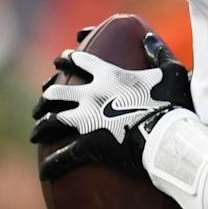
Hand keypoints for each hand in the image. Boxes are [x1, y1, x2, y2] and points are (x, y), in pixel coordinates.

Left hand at [29, 31, 191, 180]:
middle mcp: (90, 95)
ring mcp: (85, 120)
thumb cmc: (172, 105)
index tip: (60, 61)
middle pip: (57, 92)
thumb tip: (147, 37)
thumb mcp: (171, 72)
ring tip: (36, 132)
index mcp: (108, 76)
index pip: (79, 61)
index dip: (67, 59)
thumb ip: (158, 53)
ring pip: (51, 121)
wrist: (167, 136)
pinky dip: (52, 164)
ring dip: (41, 126)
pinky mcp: (86, 145)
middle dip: (47, 96)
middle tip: (43, 101)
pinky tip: (44, 170)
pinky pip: (62, 156)